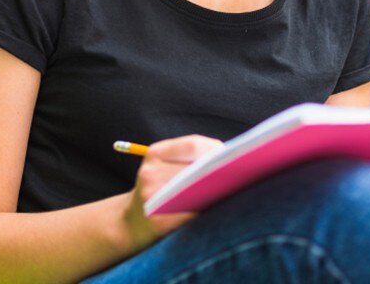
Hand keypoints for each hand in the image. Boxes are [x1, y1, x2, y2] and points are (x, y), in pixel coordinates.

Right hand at [122, 134, 224, 250]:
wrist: (131, 224)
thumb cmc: (160, 189)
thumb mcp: (166, 166)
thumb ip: (192, 157)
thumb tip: (229, 155)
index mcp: (154, 154)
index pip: (193, 145)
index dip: (216, 150)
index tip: (230, 156)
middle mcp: (150, 174)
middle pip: (196, 168)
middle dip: (219, 171)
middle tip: (239, 173)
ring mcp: (152, 199)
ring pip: (196, 191)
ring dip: (217, 190)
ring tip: (229, 189)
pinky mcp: (159, 223)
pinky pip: (193, 214)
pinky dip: (207, 210)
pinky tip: (216, 208)